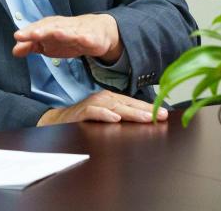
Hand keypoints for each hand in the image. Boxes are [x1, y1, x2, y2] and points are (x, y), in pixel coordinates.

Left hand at [12, 14, 122, 63]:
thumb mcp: (46, 43)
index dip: (28, 33)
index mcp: (49, 26)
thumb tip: (15, 50)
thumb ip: (30, 46)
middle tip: (34, 35)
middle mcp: (62, 26)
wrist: (94, 30)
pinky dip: (87, 38)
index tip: (18, 36)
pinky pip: (89, 38)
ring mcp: (77, 31)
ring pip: (70, 31)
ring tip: (57, 34)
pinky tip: (84, 40)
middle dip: (43, 30)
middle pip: (51, 28)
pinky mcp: (92, 37)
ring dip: (64, 32)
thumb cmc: (66, 36)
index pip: (37, 29)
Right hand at [37, 91, 168, 125]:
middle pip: (126, 104)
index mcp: (109, 99)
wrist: (55, 120)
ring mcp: (91, 104)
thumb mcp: (104, 117)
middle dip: (145, 110)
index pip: (132, 103)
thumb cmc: (82, 119)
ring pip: (113, 106)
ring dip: (130, 112)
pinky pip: (93, 112)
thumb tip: (141, 122)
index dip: (148, 108)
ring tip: (145, 118)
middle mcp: (102, 99)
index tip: (164, 114)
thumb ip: (119, 117)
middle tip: (160, 116)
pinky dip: (104, 114)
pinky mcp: (80, 113)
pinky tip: (115, 118)